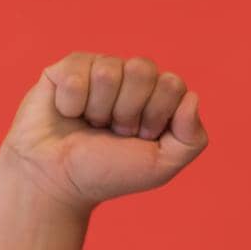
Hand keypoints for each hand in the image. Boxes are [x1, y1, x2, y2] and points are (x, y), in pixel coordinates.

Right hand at [0, 52, 209, 213]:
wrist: (58, 181)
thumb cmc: (110, 172)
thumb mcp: (162, 165)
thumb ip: (192, 137)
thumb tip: (192, 97)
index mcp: (159, 96)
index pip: (172, 83)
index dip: (156, 115)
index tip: (141, 138)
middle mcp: (131, 78)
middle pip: (143, 69)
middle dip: (128, 110)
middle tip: (115, 131)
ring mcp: (98, 70)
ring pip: (108, 70)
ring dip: (99, 109)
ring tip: (91, 124)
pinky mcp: (64, 69)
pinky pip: (75, 73)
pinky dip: (71, 104)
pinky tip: (68, 114)